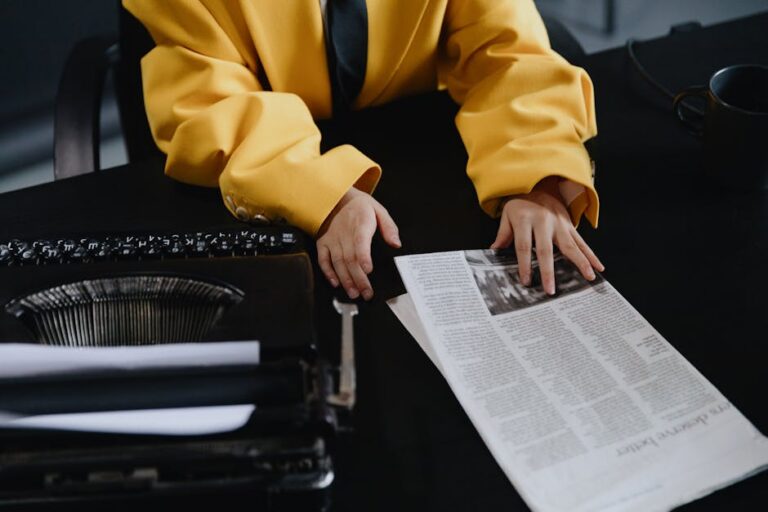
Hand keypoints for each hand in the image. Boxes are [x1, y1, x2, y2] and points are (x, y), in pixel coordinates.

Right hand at [317, 187, 400, 299]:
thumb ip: (389, 227)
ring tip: (354, 293)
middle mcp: (344, 233)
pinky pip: (323, 259)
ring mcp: (332, 239)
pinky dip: (328, 272)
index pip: (361, 242)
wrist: (335, 197)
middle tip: (366, 293)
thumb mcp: (378, 209)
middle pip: (350, 259)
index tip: (368, 270)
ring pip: (338, 262)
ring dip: (345, 279)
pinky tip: (335, 283)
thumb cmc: (359, 205)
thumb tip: (396, 244)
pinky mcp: (323, 243)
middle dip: (358, 278)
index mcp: (360, 224)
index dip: (364, 257)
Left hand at [490, 178, 603, 294]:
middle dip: (548, 271)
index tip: (526, 281)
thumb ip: (503, 233)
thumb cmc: (520, 203)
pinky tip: (598, 266)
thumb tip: (494, 250)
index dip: (524, 265)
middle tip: (551, 290)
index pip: (523, 246)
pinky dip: (591, 254)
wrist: (539, 183)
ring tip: (589, 277)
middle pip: (546, 250)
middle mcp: (543, 222)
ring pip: (570, 245)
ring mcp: (559, 223)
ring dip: (580, 262)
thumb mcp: (507, 214)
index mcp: (525, 220)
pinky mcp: (570, 224)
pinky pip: (581, 241)